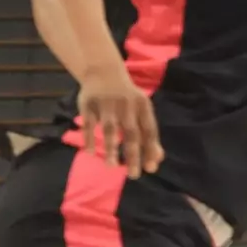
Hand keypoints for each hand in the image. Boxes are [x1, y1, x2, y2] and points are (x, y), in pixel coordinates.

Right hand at [75, 65, 163, 179]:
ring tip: (112, 166)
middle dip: (133, 154)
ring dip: (111, 148)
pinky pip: (89, 123)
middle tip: (135, 175)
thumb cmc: (126, 98)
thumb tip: (157, 159)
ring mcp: (106, 103)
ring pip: (110, 128)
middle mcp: (126, 104)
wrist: (103, 71)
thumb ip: (149, 134)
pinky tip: (90, 152)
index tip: (150, 169)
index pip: (149, 130)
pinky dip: (89, 137)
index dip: (150, 149)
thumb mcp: (141, 110)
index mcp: (142, 105)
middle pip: (131, 132)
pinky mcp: (88, 103)